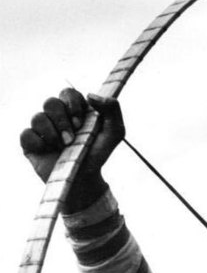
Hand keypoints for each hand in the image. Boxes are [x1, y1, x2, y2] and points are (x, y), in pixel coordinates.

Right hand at [20, 88, 124, 210]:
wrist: (84, 179)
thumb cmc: (98, 154)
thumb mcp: (115, 133)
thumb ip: (112, 109)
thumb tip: (90, 95)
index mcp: (74, 109)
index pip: (68, 93)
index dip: (72, 104)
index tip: (80, 122)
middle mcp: (56, 116)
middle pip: (50, 102)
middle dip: (62, 122)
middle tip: (71, 140)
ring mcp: (42, 129)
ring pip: (38, 118)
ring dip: (52, 135)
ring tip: (63, 148)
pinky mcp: (30, 143)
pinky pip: (27, 134)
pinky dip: (39, 144)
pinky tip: (49, 152)